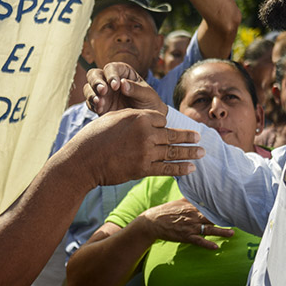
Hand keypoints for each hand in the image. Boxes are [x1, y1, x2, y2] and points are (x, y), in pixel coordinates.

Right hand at [70, 108, 201, 185]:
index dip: (164, 125)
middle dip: (188, 137)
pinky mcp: (143, 168)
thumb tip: (147, 121)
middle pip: (172, 135)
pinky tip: (191, 168)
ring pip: (173, 152)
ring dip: (189, 153)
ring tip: (201, 153)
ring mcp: (146, 151)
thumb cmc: (95, 137)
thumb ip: (133, 118)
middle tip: (200, 138)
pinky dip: (180, 168)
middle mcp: (146, 132)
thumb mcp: (114, 117)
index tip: (170, 129)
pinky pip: (166, 168)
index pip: (161, 119)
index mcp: (139, 116)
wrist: (84, 160)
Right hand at [84, 62, 166, 115]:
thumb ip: (136, 89)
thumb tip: (123, 84)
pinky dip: (92, 105)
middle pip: (94, 74)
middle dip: (96, 81)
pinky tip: (100, 109)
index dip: (111, 74)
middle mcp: (110, 81)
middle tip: (103, 91)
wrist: (148, 124)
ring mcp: (103, 93)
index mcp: (123, 73)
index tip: (116, 86)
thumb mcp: (149, 96)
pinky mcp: (99, 106)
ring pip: (88, 87)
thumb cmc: (151, 105)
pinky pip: (90, 103)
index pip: (112, 68)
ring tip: (99, 102)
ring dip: (91, 93)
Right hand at [138, 198, 232, 249]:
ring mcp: (190, 227)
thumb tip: (199, 190)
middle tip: (237, 219)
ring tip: (232, 233)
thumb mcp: (178, 201)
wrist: (153, 222)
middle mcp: (193, 216)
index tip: (232, 206)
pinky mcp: (186, 236)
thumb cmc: (166, 211)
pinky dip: (207, 244)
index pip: (209, 206)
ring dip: (221, 232)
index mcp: (192, 207)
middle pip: (212, 217)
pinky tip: (215, 247)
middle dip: (224, 219)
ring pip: (209, 229)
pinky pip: (199, 241)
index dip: (221, 207)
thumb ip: (190, 197)